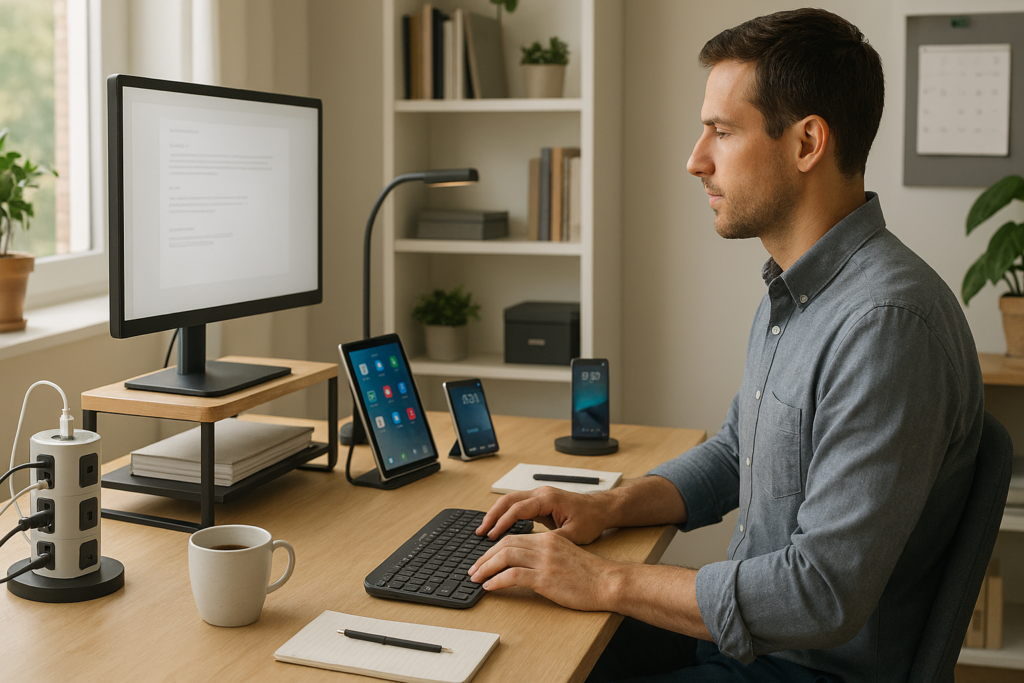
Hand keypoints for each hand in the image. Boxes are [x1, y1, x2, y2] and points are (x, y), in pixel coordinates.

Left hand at [468, 532, 619, 611]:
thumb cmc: (590, 575)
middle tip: (473, 569)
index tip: (483, 560)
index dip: (493, 549)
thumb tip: (522, 565)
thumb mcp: (565, 556)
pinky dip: (497, 581)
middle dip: (484, 557)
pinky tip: (490, 587)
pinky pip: (513, 576)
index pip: (513, 538)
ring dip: (486, 568)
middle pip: (504, 545)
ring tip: (476, 578)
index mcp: (548, 539)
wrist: (609, 582)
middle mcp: (544, 545)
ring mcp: (545, 561)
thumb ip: (545, 556)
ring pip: (505, 557)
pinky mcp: (546, 579)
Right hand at [476, 486, 611, 544]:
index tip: (491, 537)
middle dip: (492, 516)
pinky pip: (517, 505)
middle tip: (479, 532)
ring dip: (496, 514)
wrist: (602, 508)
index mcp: (547, 499)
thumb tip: (531, 552)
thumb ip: (551, 541)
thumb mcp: (573, 535)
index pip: (517, 509)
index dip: (502, 523)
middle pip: (508, 500)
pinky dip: (505, 515)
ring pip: (510, 501)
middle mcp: (541, 494)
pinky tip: (499, 528)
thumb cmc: (591, 520)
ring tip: (484, 530)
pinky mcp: (540, 502)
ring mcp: (540, 496)